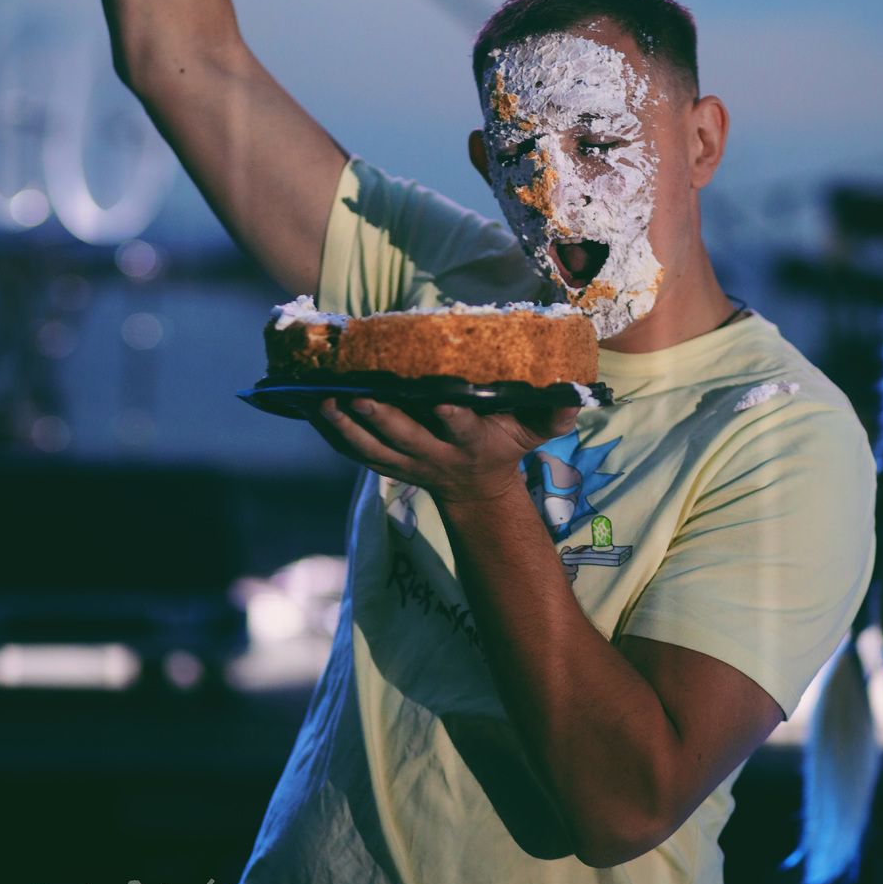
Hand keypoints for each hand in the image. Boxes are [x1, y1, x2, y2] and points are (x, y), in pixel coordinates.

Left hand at [320, 399, 580, 506]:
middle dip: (381, 418)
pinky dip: (330, 433)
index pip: (459, 429)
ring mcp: (404, 463)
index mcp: (470, 444)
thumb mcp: (532, 435)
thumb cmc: (503, 447)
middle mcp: (433, 456)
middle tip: (359, 393)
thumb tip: (574, 397)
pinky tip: (308, 407)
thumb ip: (551, 416)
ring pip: (368, 449)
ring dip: (344, 426)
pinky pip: (351, 451)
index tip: (438, 398)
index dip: (449, 416)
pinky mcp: (384, 464)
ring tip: (321, 399)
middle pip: (403, 439)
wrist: (475, 490)